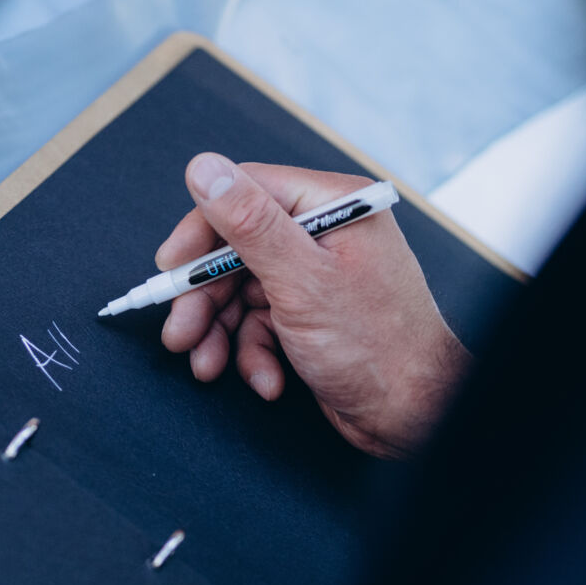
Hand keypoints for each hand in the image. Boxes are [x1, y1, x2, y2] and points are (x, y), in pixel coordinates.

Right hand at [156, 153, 470, 459]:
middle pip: (235, 250)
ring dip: (220, 333)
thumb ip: (248, 222)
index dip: (200, 232)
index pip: (244, 194)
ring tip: (207, 366)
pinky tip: (266, 379)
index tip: (171, 267)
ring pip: (240, 292)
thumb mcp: (300, 280)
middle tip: (179, 334)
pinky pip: (260, 324)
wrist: (414, 417)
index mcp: (332, 206)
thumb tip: (204, 167)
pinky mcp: (310, 315)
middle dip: (203, 298)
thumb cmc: (376, 348)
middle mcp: (324, 234)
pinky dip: (253, 353)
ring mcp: (316, 276)